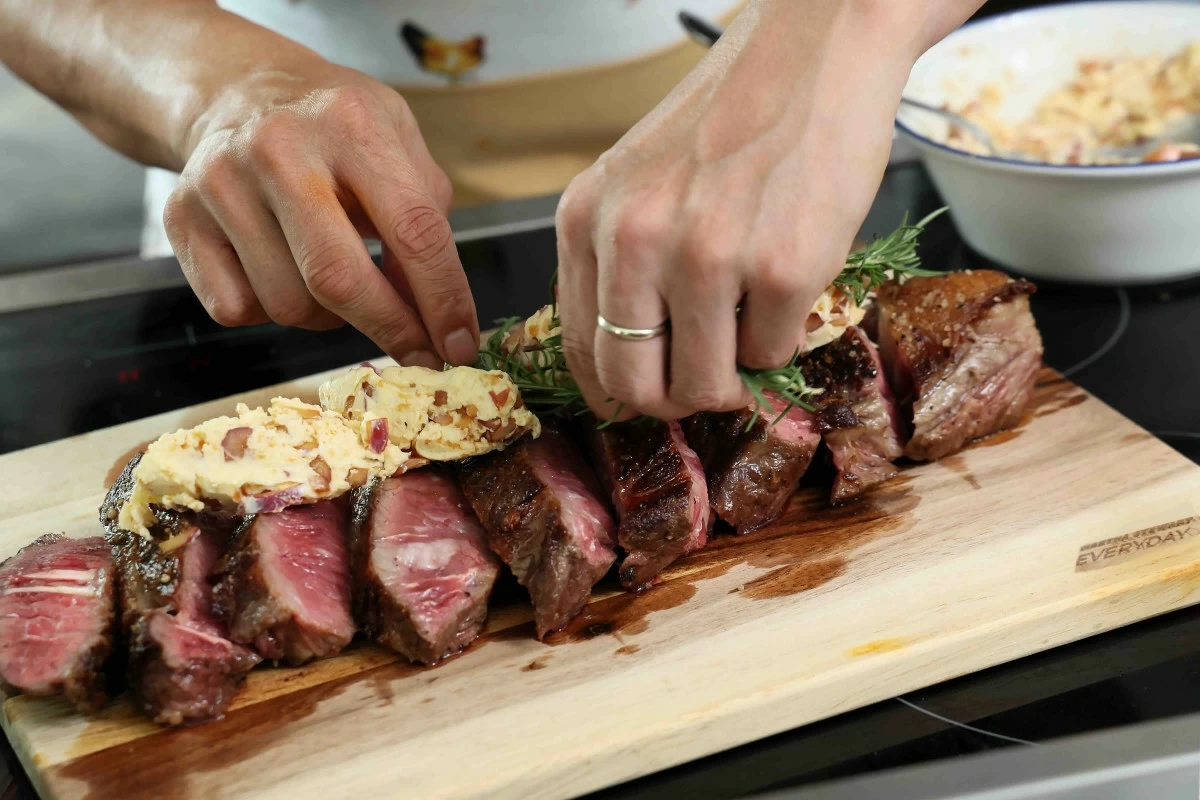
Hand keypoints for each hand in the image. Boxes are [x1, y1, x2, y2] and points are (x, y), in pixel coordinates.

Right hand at [167, 65, 477, 368]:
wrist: (235, 90)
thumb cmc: (333, 130)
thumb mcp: (397, 144)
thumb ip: (425, 222)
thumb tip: (435, 316)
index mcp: (350, 124)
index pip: (413, 230)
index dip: (443, 299)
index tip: (459, 345)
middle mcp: (278, 149)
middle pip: (338, 278)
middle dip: (389, 329)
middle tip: (417, 352)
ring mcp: (221, 184)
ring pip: (288, 306)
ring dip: (328, 317)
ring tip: (336, 280)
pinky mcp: (181, 219)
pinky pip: (237, 310)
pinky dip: (271, 313)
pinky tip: (283, 273)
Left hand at [556, 0, 979, 419]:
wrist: (817, 47)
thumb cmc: (732, 113)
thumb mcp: (639, 179)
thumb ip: (620, 259)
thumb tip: (630, 360)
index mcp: (587, 219)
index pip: (581, 351)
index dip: (617, 391)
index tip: (645, 397)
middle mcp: (634, 240)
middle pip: (636, 387)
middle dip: (675, 401)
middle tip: (707, 382)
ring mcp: (706, 256)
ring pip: (707, 385)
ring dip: (734, 373)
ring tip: (752, 320)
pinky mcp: (780, 269)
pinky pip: (771, 353)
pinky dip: (783, 334)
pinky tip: (789, 281)